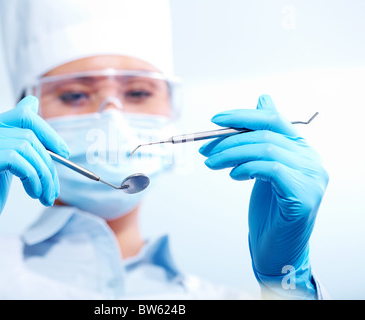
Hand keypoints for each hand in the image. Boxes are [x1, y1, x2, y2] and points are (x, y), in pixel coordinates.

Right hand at [0, 96, 68, 283]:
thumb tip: (33, 103)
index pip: (22, 115)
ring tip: (44, 195)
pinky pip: (14, 160)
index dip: (48, 131)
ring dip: (43, 175)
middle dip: (49, 164)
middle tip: (54, 188)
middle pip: (28, 135)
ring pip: (24, 148)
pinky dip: (32, 177)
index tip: (64, 153)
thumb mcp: (8, 165)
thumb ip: (19, 139)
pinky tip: (33, 193)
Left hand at [199, 95, 327, 295]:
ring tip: (212, 163)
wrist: (275, 249)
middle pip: (265, 133)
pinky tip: (234, 175)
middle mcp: (312, 160)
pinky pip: (271, 169)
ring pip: (265, 148)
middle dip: (228, 139)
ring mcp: (311, 178)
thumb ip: (263, 139)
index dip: (243, 115)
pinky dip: (246, 168)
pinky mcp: (304, 196)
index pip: (274, 119)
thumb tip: (263, 99)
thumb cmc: (268, 211)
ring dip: (231, 154)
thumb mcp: (263, 168)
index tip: (215, 120)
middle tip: (205, 150)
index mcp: (302, 149)